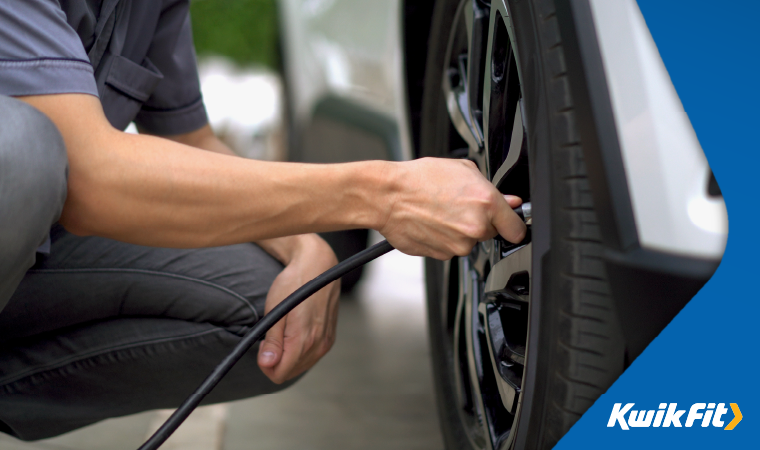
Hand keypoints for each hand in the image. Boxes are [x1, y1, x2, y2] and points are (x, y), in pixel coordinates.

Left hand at [256, 234, 339, 383]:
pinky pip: (311, 357)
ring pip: (301, 366)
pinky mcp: (329, 338)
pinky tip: (295, 332)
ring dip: (288, 356)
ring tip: (283, 331)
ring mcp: (326, 342)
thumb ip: (273, 341)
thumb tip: (267, 365)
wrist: (318, 266)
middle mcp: (318, 344)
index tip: (263, 344)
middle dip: (276, 361)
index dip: (265, 364)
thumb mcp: (275, 310)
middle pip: (290, 372)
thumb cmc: (294, 284)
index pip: (280, 373)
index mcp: (303, 340)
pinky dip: (299, 351)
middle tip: (271, 336)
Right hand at [380, 158, 525, 259]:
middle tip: (459, 205)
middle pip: (490, 233)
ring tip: (440, 211)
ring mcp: (458, 245)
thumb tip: (509, 201)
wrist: (388, 196)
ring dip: (459, 231)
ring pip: (468, 242)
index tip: (511, 224)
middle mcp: (475, 228)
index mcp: (486, 204)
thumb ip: (490, 188)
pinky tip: (431, 222)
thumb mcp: (462, 170)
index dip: (514, 225)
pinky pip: (450, 248)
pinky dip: (443, 238)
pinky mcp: (441, 255)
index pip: (517, 228)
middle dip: (480, 222)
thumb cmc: (419, 179)